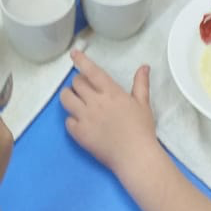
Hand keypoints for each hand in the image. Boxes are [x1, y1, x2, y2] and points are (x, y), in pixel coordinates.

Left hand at [60, 49, 156, 177]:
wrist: (135, 156)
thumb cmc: (141, 130)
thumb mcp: (143, 104)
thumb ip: (141, 84)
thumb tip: (144, 67)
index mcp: (111, 92)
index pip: (91, 71)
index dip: (81, 60)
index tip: (74, 53)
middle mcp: (95, 102)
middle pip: (76, 83)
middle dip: (78, 82)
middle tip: (84, 87)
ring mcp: (85, 118)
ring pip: (66, 99)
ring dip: (68, 96)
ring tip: (75, 100)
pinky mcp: (79, 133)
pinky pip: (67, 121)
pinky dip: (71, 119)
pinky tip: (79, 122)